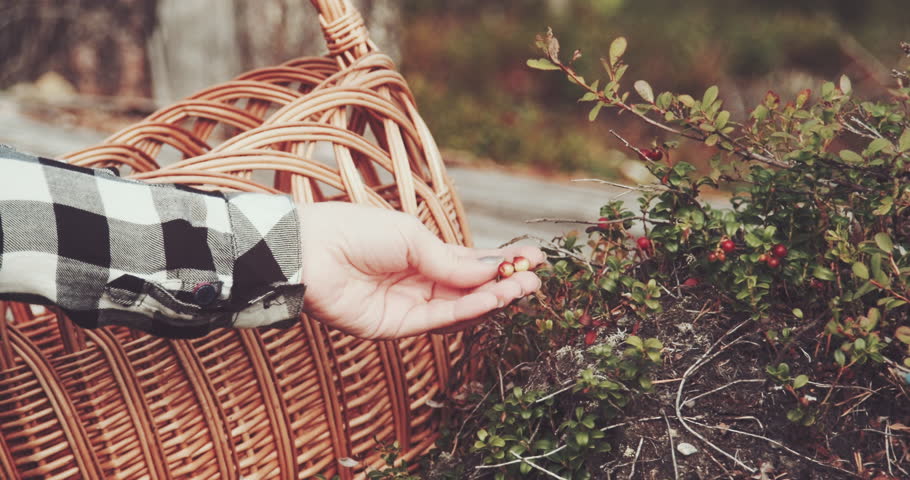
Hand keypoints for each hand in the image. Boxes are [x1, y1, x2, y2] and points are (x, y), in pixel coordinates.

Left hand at [297, 202, 544, 338]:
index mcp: (423, 253)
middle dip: (504, 282)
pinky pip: (439, 320)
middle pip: (471, 288)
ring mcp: (411, 305)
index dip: (502, 261)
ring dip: (492, 298)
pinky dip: (467, 310)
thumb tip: (492, 270)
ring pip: (461, 307)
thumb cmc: (356, 231)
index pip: (471, 262)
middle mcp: (421, 281)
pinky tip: (490, 298)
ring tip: (521, 286)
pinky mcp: (398, 326)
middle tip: (534, 278)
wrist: (312, 252)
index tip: (534, 257)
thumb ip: (450, 261)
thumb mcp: (411, 238)